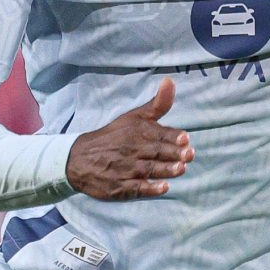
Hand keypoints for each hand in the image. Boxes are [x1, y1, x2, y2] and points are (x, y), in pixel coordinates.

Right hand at [65, 78, 192, 199]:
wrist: (79, 159)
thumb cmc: (113, 137)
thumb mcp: (134, 117)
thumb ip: (157, 104)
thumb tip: (170, 81)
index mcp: (136, 132)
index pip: (158, 134)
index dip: (173, 137)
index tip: (185, 138)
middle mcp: (131, 149)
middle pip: (156, 152)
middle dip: (174, 153)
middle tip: (189, 155)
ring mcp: (125, 169)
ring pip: (149, 169)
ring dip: (166, 169)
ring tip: (181, 169)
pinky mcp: (120, 187)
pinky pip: (136, 188)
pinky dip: (150, 188)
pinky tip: (163, 188)